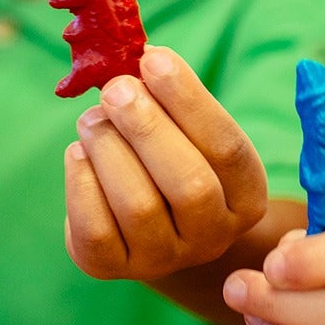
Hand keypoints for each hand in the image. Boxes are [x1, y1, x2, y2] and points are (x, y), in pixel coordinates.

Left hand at [63, 45, 267, 280]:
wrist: (143, 227)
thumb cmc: (170, 159)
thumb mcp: (186, 130)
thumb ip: (171, 98)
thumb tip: (142, 56)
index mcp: (245, 196)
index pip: (226, 147)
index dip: (189, 100)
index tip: (153, 59)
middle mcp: (213, 236)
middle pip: (189, 184)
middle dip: (147, 128)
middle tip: (116, 89)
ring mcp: (164, 259)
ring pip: (139, 205)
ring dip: (109, 149)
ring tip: (92, 120)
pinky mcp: (113, 268)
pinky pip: (96, 228)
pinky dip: (81, 182)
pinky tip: (78, 155)